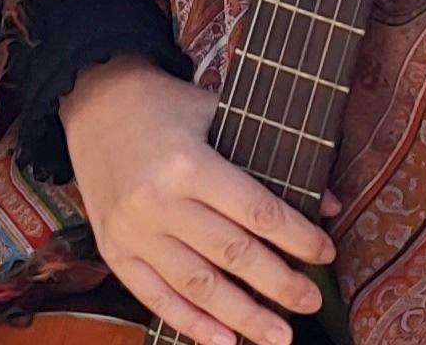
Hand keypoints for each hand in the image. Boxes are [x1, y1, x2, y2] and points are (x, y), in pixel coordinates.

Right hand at [61, 56, 332, 344]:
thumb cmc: (167, 109)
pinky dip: (192, 324)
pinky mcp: (114, 252)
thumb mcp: (220, 114)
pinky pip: (156, 297)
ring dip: (243, 317)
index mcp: (189, 163)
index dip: (298, 238)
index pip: (256, 211)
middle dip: (279, 284)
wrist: (96, 104)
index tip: (326, 253)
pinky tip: (225, 342)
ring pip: (197, 285)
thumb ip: (272, 156)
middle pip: (231, 254)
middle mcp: (159, 202)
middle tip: (311, 301)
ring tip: (280, 336)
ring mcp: (134, 232)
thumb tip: (329, 204)